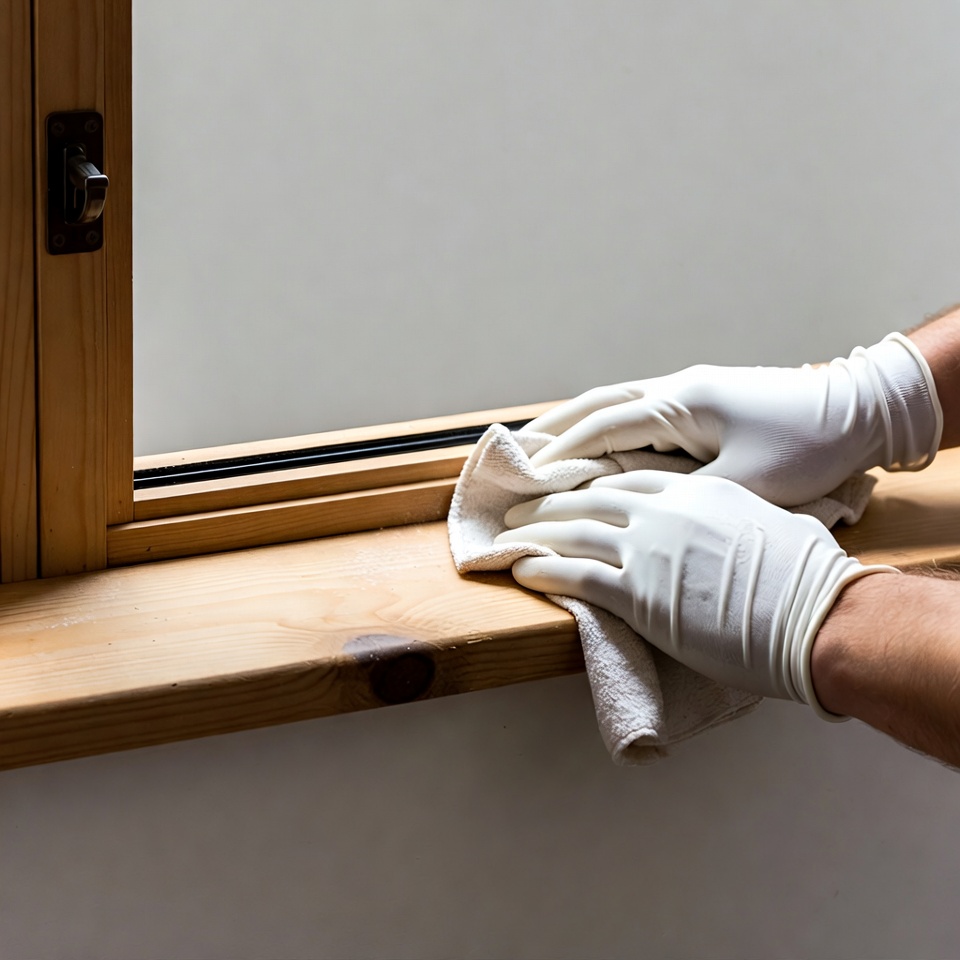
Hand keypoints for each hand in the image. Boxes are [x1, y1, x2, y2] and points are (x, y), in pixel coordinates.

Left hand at [495, 471, 889, 713]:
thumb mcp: (770, 524)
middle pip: (589, 498)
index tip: (566, 486)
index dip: (589, 482)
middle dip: (549, 501)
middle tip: (520, 506)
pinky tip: (519, 571)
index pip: (626, 478)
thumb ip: (733, 517)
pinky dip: (541, 571)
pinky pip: (575, 576)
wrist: (820, 616)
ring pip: (573, 532)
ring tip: (507, 534)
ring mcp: (648, 550)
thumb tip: (731, 526)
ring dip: (533, 533)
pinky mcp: (639, 595)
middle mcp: (664, 512)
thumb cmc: (808, 577)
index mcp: (695, 491)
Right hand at [527, 334, 940, 505]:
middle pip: (596, 405)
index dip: (559, 454)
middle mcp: (675, 390)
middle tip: (514, 454)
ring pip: (615, 402)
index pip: (600, 429)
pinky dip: (607, 425)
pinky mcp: (702, 400)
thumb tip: (630, 510)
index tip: (525, 478)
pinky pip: (638, 409)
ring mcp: (688, 390)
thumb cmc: (805, 448)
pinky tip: (598, 443)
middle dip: (553, 431)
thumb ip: (682, 496)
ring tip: (541, 445)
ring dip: (576, 423)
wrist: (859, 410)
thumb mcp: (744, 483)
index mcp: (679, 405)